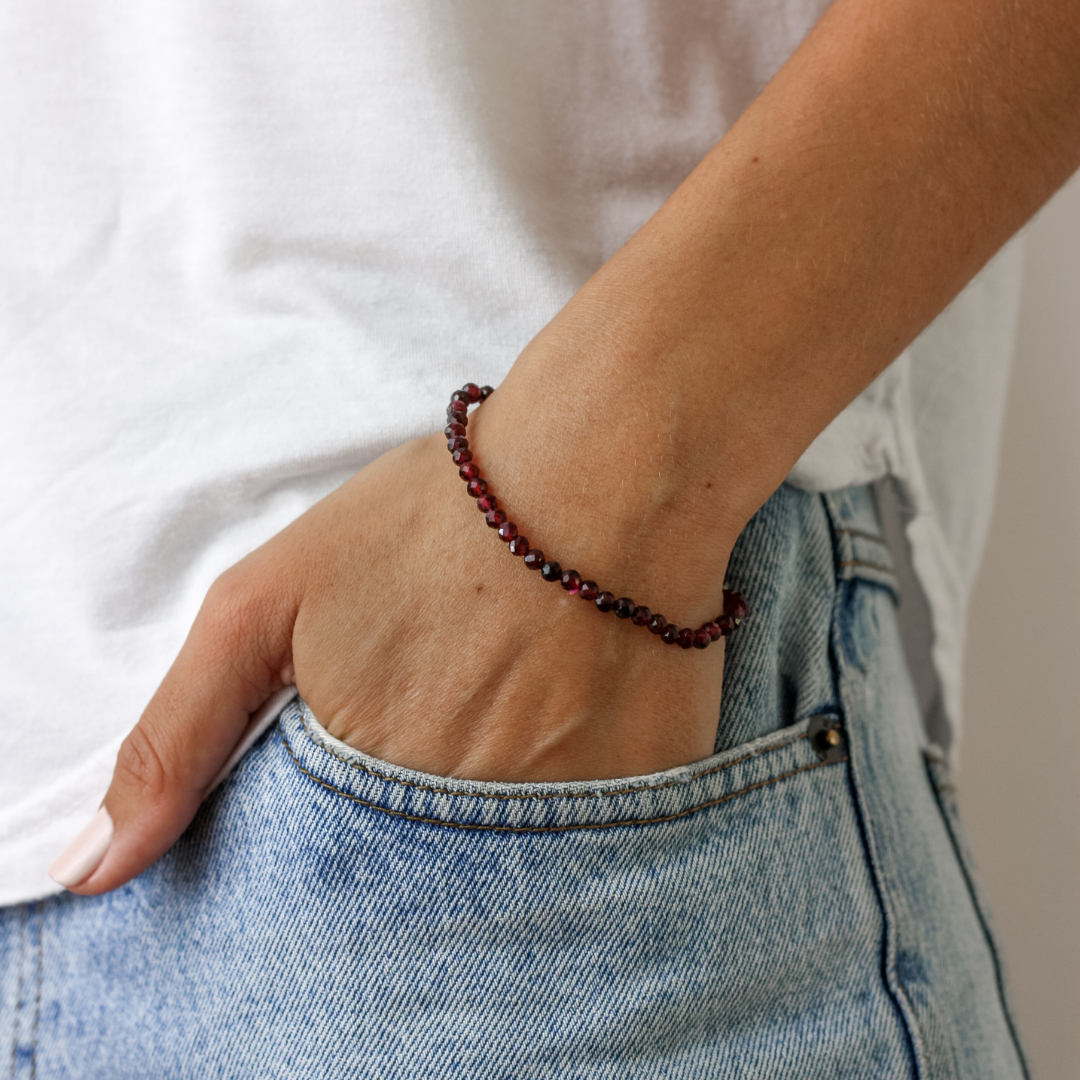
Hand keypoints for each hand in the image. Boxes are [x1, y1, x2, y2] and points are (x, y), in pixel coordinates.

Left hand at [58, 382, 735, 895]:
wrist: (602, 471)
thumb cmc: (433, 522)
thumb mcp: (265, 603)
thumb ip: (176, 735)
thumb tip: (90, 873)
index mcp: (365, 792)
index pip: (322, 872)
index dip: (338, 801)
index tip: (371, 727)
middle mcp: (464, 829)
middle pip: (415, 864)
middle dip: (417, 784)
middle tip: (453, 682)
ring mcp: (564, 818)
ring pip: (502, 851)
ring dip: (495, 781)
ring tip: (509, 679)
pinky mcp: (642, 794)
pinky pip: (594, 825)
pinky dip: (573, 774)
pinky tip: (571, 694)